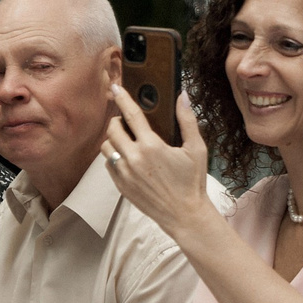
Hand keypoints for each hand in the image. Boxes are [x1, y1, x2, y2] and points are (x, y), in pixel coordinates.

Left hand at [104, 88, 217, 238]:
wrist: (184, 215)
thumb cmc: (192, 181)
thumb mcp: (196, 149)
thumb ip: (188, 120)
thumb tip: (183, 95)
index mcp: (152, 146)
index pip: (131, 114)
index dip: (122, 98)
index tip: (115, 87)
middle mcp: (134, 158)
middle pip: (112, 129)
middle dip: (118, 120)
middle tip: (128, 122)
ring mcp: (124, 173)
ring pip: (106, 146)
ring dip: (114, 139)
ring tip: (126, 140)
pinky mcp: (121, 186)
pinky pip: (108, 164)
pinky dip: (113, 156)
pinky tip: (127, 158)